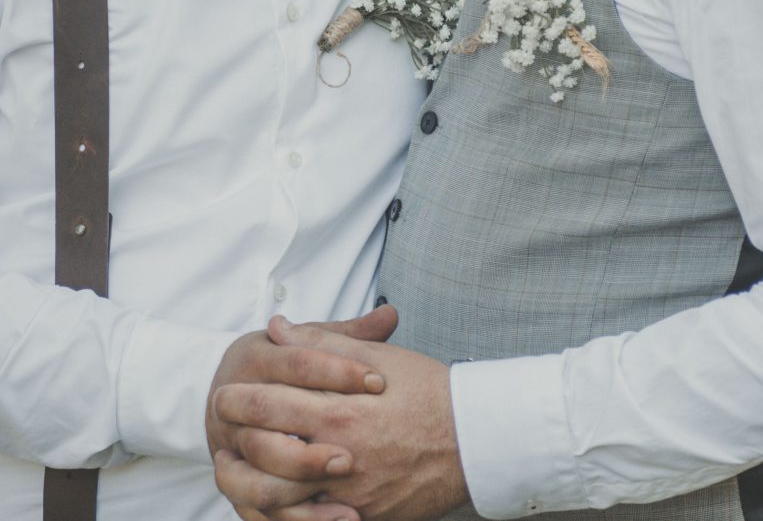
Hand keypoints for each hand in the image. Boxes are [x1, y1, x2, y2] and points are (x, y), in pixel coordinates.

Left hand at [212, 316, 468, 520]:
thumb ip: (320, 341)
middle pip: (266, 453)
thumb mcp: (374, 356)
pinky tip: (273, 499)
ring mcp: (351, 493)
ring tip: (234, 467)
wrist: (474, 439)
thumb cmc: (426, 389)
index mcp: (340, 409)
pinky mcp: (364, 517)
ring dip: (249, 483)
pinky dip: (287, 513)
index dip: (238, 399)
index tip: (223, 394)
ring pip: (281, 497)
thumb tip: (277, 327)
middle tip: (222, 429)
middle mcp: (340, 454)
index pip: (269, 404)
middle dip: (236, 438)